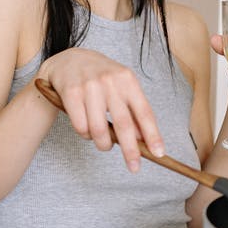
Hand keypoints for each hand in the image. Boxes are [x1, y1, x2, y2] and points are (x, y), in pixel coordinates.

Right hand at [39, 47, 163, 172]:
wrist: (68, 60)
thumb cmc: (100, 77)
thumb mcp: (121, 86)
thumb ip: (132, 109)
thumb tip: (143, 139)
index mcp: (127, 79)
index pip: (144, 112)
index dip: (152, 135)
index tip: (159, 153)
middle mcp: (110, 81)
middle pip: (123, 125)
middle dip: (131, 150)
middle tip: (134, 167)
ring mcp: (89, 87)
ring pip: (99, 130)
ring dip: (102, 144)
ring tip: (103, 144)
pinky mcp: (71, 93)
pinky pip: (81, 127)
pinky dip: (85, 135)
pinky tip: (87, 129)